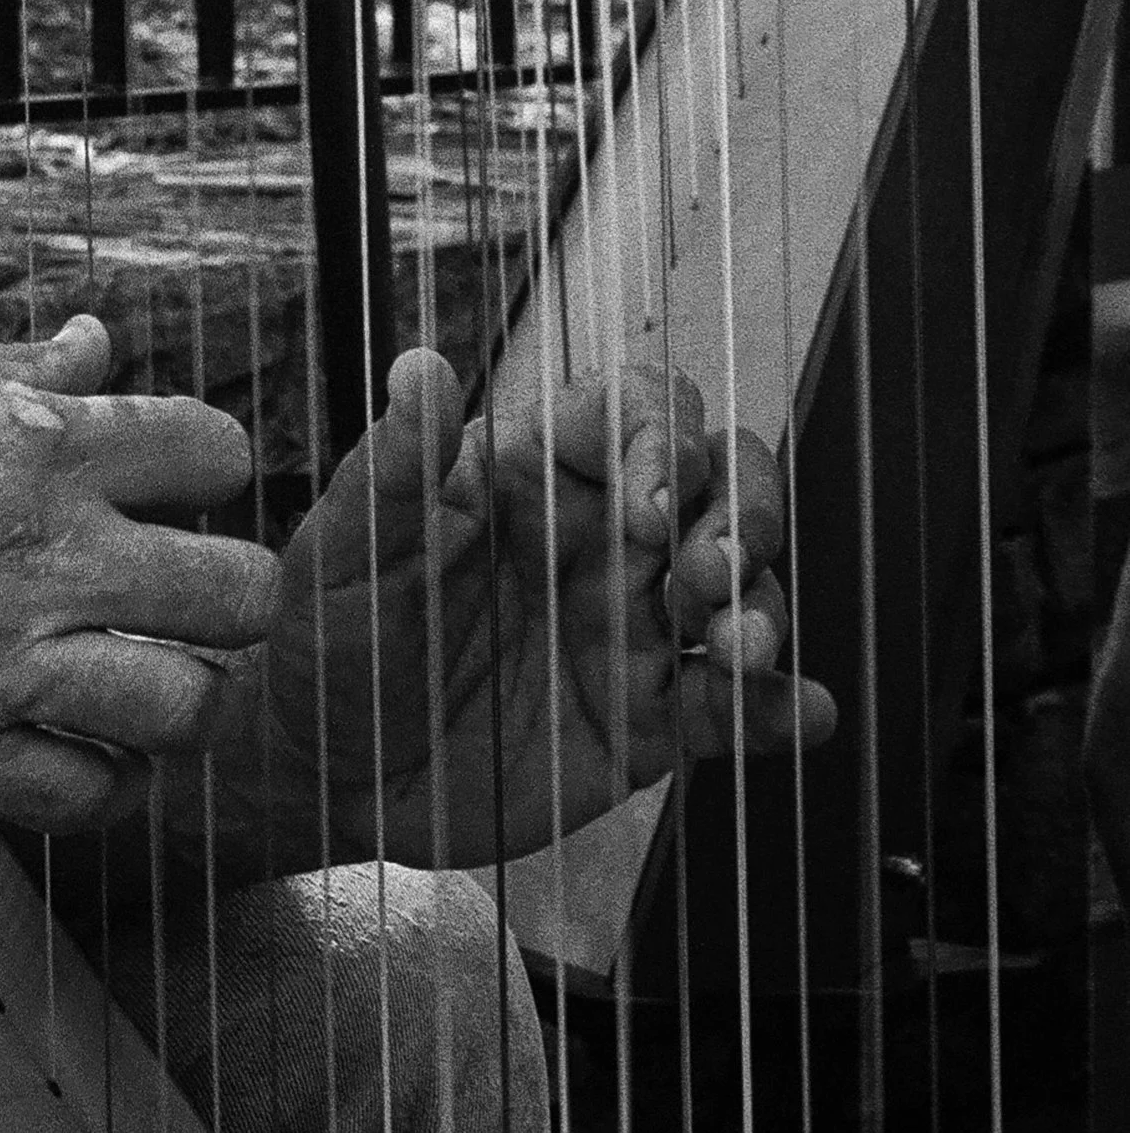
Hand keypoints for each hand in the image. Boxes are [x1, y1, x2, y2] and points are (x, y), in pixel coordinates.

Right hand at [0, 313, 278, 829]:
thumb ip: (16, 372)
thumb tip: (99, 340)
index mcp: (27, 439)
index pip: (217, 449)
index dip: (210, 469)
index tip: (172, 488)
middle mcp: (34, 550)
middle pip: (241, 593)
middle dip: (235, 597)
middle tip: (187, 598)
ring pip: (189, 706)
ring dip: (183, 695)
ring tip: (144, 678)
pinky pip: (89, 797)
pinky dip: (107, 783)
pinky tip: (79, 747)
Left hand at [258, 350, 831, 869]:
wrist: (330, 767)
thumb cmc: (331, 629)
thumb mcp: (351, 546)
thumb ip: (397, 466)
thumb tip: (421, 364)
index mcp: (538, 473)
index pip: (638, 413)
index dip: (664, 440)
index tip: (645, 504)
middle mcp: (602, 539)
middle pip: (720, 486)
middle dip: (743, 513)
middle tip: (710, 571)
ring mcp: (631, 629)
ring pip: (741, 590)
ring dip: (762, 604)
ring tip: (740, 646)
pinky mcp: (645, 723)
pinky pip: (731, 707)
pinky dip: (780, 708)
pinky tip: (803, 711)